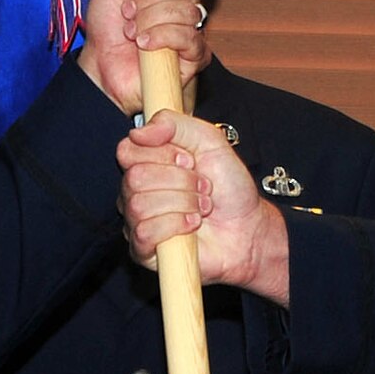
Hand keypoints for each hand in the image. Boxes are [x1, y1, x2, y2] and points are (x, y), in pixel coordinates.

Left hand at [77, 0, 204, 111]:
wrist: (100, 65)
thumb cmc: (106, 24)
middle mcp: (185, 2)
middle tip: (128, 11)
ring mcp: (193, 29)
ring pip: (185, 10)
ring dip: (149, 20)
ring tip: (132, 31)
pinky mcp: (195, 56)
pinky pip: (188, 37)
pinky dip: (160, 37)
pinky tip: (143, 44)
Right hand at [118, 111, 291, 302]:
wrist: (248, 226)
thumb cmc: (229, 187)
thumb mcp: (210, 140)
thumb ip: (174, 124)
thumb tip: (138, 131)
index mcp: (146, 162)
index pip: (127, 150)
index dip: (162, 154)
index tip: (189, 160)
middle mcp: (135, 191)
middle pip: (135, 177)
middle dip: (180, 181)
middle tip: (202, 187)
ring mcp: (136, 220)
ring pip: (140, 205)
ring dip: (183, 203)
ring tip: (202, 207)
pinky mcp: (143, 249)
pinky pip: (144, 232)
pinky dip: (176, 225)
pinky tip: (192, 225)